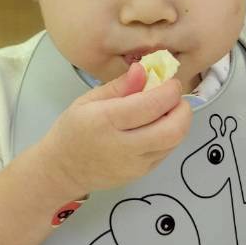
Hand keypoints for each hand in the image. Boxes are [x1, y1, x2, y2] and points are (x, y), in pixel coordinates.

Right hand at [41, 62, 191, 196]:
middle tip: (175, 97)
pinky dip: (170, 136)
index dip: (169, 90)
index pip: (150, 105)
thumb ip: (119, 86)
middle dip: (183, 108)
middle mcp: (123, 146)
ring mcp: (135, 164)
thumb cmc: (72, 130)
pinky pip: (167, 152)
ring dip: (179, 122)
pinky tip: (158, 126)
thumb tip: (143, 70)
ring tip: (167, 110)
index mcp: (106, 121)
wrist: (63, 171)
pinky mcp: (142, 174)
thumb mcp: (88, 101)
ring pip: (174, 142)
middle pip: (172, 129)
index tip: (170, 81)